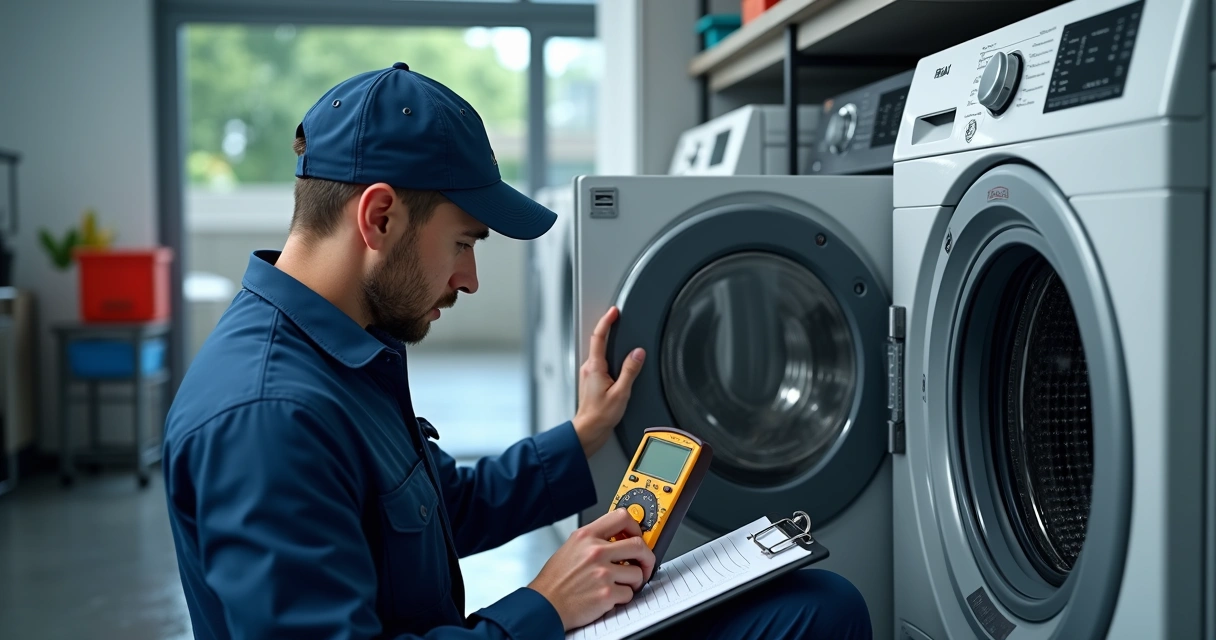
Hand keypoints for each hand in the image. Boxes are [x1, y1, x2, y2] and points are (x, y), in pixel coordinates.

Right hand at [528, 508, 655, 630]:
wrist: (545, 605)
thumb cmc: (555, 580)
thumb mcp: (571, 547)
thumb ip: (594, 540)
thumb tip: (618, 539)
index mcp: (586, 536)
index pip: (622, 517)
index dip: (636, 527)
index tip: (637, 535)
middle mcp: (596, 551)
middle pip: (638, 544)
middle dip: (646, 557)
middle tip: (644, 563)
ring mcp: (602, 572)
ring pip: (638, 572)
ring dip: (634, 581)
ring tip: (622, 584)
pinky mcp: (607, 593)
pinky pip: (629, 593)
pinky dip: (624, 597)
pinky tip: (611, 596)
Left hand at [572, 306, 644, 456]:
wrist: (589, 430)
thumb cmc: (601, 416)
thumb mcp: (621, 393)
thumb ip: (630, 371)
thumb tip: (637, 354)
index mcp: (595, 367)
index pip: (599, 337)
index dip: (606, 321)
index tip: (614, 311)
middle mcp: (589, 368)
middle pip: (598, 341)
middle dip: (607, 328)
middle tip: (617, 317)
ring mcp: (588, 374)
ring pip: (599, 352)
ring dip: (607, 342)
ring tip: (617, 334)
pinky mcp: (591, 381)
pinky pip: (599, 362)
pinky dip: (607, 355)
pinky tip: (616, 360)